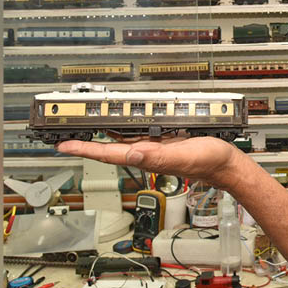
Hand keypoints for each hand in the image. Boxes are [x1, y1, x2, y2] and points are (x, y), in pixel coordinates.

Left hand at [56, 136, 239, 188]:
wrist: (225, 163)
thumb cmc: (209, 162)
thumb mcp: (185, 156)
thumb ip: (159, 156)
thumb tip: (131, 152)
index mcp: (147, 156)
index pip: (108, 153)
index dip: (83, 148)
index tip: (62, 145)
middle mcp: (145, 153)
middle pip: (107, 148)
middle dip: (83, 141)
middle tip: (62, 134)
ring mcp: (151, 148)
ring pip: (118, 141)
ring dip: (98, 135)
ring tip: (79, 127)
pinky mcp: (160, 142)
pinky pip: (134, 135)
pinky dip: (119, 129)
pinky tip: (113, 124)